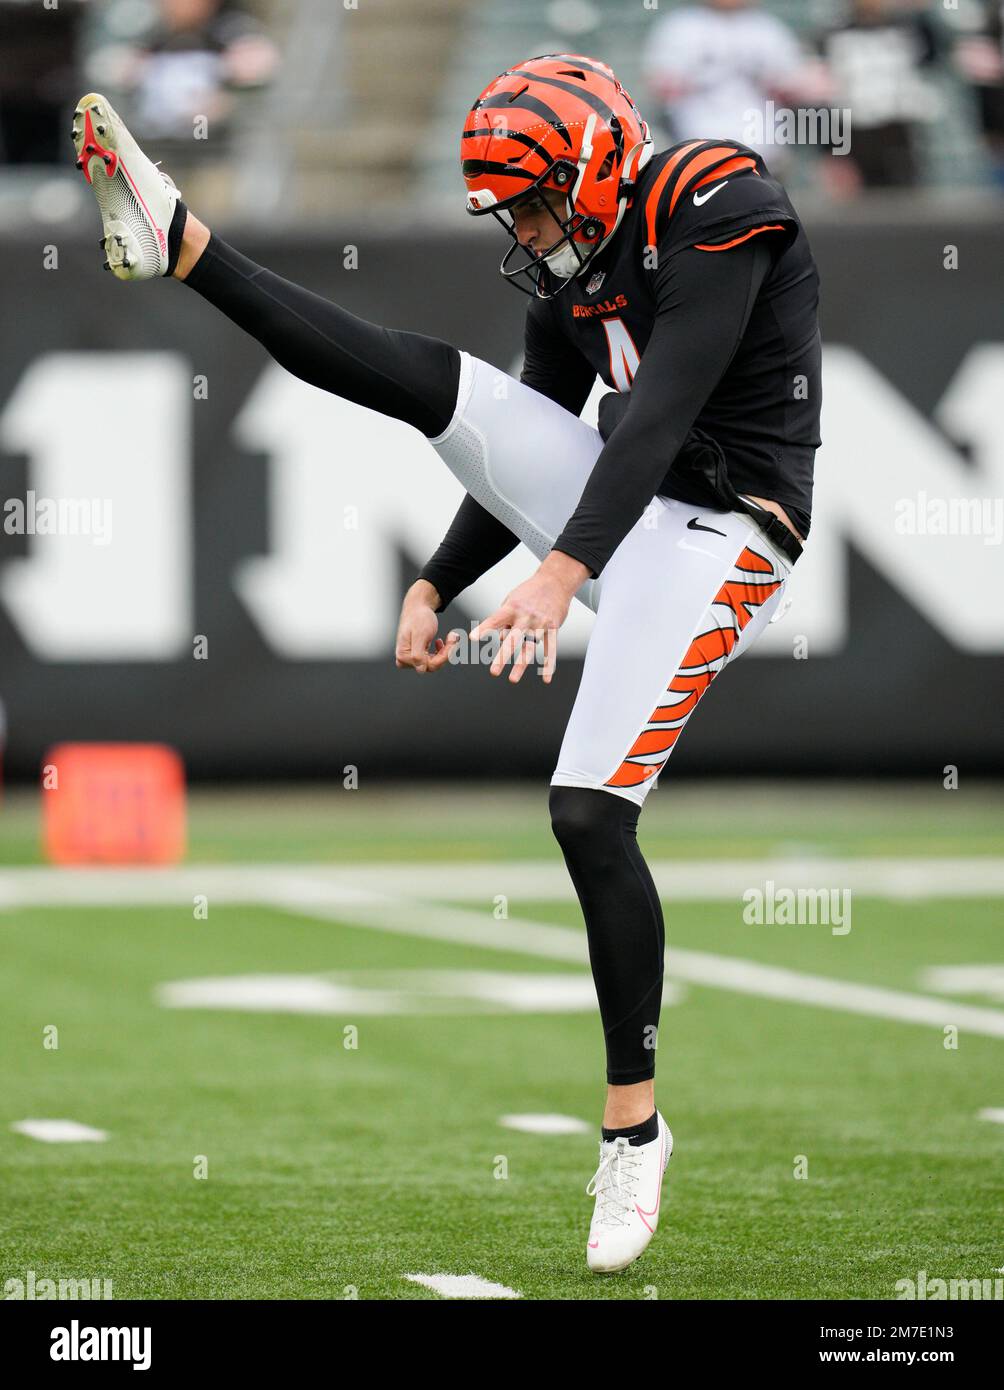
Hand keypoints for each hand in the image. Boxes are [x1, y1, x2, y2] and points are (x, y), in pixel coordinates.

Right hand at [394, 583, 459, 674]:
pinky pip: (433, 659)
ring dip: (445, 651)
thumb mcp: (420, 635)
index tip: (453, 639)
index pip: (428, 665)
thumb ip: (418, 654)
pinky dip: (441, 651)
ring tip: (451, 636)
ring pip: (434, 662)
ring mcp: (411, 658)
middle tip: (454, 636)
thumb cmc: (418, 617)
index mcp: (403, 656)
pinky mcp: (417, 654)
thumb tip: (420, 670)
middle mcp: (404, 660)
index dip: (443, 656)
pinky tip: (440, 641)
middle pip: (432, 665)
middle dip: (446, 652)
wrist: (417, 606)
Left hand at [470, 551, 589, 685]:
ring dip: (521, 665)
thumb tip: (501, 641)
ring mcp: (540, 623)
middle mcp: (525, 617)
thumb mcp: (512, 600)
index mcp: (512, 608)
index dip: (484, 629)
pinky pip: (551, 649)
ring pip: (530, 647)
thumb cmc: (529, 593)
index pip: (495, 620)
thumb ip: (505, 621)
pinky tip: (546, 678)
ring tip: (512, 679)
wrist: (555, 581)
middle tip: (493, 672)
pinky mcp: (553, 628)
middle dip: (502, 656)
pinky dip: (549, 664)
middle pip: (512, 640)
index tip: (472, 639)